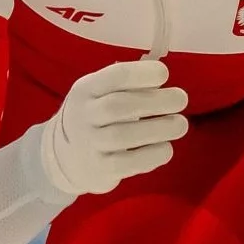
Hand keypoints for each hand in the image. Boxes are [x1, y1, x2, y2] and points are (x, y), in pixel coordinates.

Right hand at [38, 58, 188, 195]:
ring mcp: (90, 144)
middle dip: (157, 101)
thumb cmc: (93, 117)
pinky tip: (166, 148)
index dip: (143, 73)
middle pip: (121, 105)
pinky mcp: (100, 169)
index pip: (114, 76)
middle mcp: (84, 115)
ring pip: (125, 135)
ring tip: (181, 125)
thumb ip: (124, 84)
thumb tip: (160, 77)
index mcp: (86, 89)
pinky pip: (130, 162)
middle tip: (181, 99)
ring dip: (160, 128)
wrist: (63, 157)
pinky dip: (153, 155)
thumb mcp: (97, 93)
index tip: (164, 75)